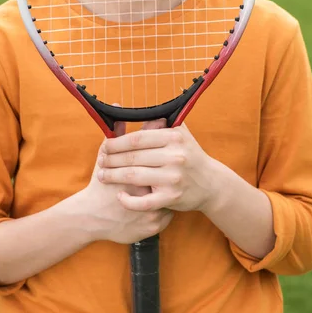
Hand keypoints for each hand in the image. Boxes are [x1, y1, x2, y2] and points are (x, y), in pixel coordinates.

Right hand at [77, 121, 172, 244]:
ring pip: (172, 197)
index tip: (165, 147)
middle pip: (167, 177)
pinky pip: (168, 215)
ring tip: (168, 180)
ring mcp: (151, 213)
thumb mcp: (104, 156)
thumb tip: (119, 109)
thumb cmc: (98, 184)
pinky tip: (163, 199)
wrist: (89, 218)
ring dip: (171, 188)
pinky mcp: (152, 228)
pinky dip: (167, 207)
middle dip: (171, 169)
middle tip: (172, 162)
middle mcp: (147, 195)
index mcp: (138, 174)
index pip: (159, 159)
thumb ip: (116, 133)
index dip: (163, 151)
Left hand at [98, 123, 214, 212]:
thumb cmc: (189, 154)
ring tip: (103, 176)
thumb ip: (159, 123)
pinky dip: (128, 200)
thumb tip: (135, 110)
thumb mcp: (179, 134)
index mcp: (173, 138)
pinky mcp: (171, 198)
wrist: (211, 183)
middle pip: (132, 158)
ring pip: (134, 177)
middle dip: (111, 159)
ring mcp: (173, 178)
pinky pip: (143, 202)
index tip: (105, 146)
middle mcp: (174, 157)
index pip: (137, 139)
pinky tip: (119, 196)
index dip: (117, 143)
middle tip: (100, 161)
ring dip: (113, 176)